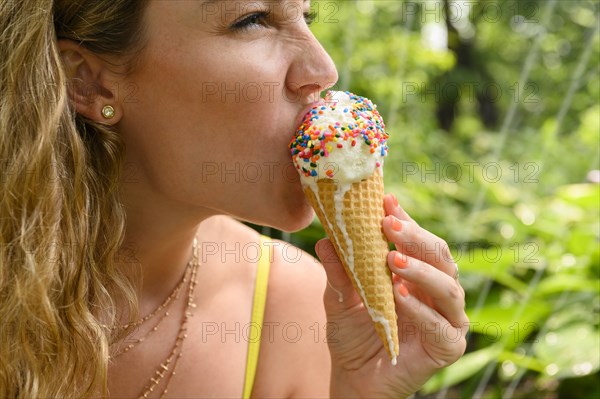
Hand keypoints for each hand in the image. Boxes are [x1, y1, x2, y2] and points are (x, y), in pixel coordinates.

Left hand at [315, 194, 468, 397]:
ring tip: (391, 260)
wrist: (354, 379)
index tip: (385, 200)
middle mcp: (437, 291)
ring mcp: (447, 318)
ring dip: (420, 270)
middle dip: (415, 237)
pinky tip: (399, 297)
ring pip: (448, 287)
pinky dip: (421, 311)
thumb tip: (326, 239)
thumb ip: (339, 271)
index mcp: (417, 273)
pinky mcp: (447, 346)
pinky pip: (442, 325)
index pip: (417, 240)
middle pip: (439, 255)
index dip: (404, 219)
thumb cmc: (353, 334)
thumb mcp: (340, 299)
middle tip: (388, 224)